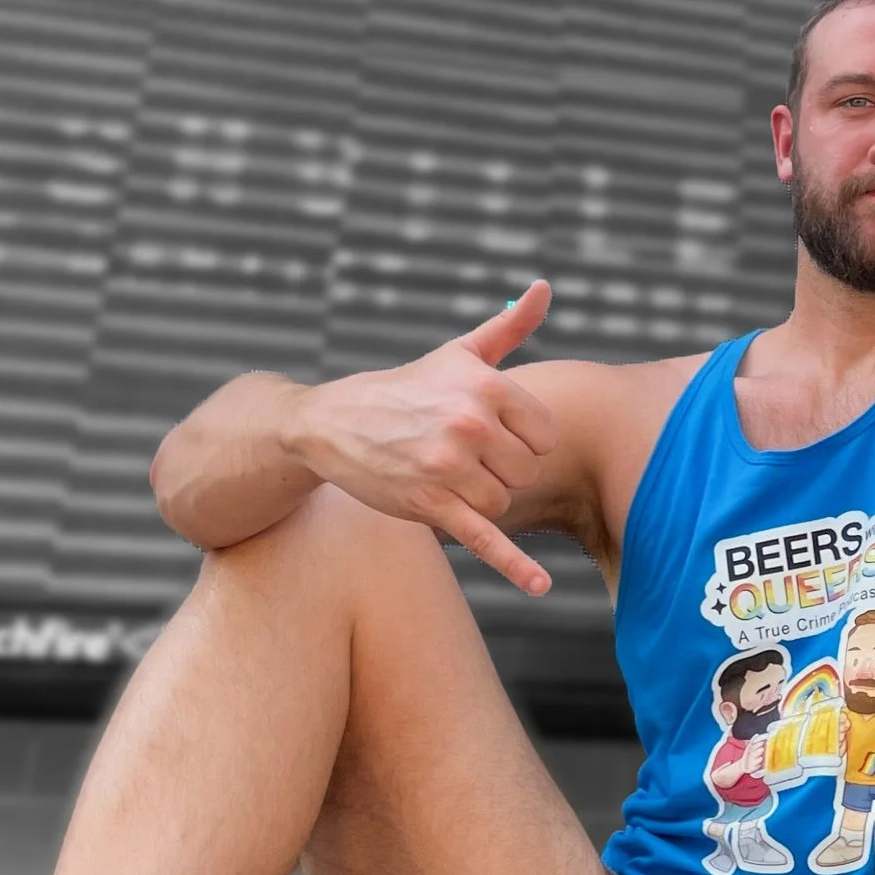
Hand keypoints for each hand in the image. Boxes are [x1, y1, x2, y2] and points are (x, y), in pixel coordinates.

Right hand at [282, 282, 560, 593]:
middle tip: (459, 454)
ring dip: (480, 498)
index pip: (544, 436)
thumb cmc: (406, 388)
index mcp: (486, 387)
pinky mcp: (429, 506)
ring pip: (503, 503)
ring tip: (443, 474)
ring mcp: (449, 468)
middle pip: (525, 472)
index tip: (491, 434)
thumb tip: (545, 288)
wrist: (330, 423)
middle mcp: (470, 424)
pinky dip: (515, 567)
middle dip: (499, 470)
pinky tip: (540, 587)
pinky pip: (484, 539)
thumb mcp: (457, 354)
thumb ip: (509, 326)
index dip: (521, 441)